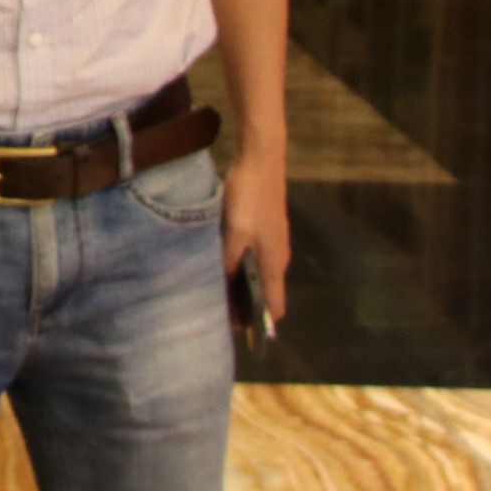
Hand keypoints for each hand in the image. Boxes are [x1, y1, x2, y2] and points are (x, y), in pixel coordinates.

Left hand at [221, 146, 289, 327]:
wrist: (261, 159)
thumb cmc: (249, 198)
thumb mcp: (235, 233)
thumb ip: (229, 261)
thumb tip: (222, 287)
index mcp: (275, 262)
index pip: (275, 305)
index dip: (259, 322)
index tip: (238, 331)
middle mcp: (277, 256)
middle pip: (265, 291)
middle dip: (245, 305)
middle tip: (217, 312)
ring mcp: (272, 240)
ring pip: (257, 273)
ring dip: (240, 284)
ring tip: (213, 289)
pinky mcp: (263, 227)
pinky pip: (252, 256)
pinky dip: (239, 265)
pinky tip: (218, 261)